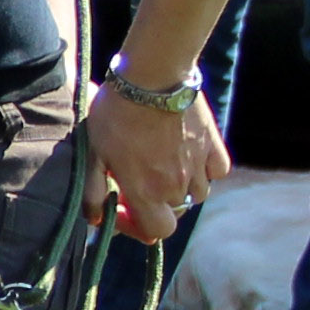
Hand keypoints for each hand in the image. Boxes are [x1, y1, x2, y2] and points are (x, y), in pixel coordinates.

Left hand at [89, 77, 229, 243]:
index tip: (124, 208)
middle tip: (140, 184)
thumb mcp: (93, 154)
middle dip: (158, 205)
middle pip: (176, 212)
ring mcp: (199, 166)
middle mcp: (178, 185)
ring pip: (198, 193)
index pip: (157, 231)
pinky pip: (216, 171)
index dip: (139, 227)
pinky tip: (190, 158)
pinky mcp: (214, 145)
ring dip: (181, 189)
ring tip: (163, 169)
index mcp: (147, 192)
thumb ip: (93, 192)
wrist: (151, 78)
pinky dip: (206, 171)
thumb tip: (97, 219)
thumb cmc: (116, 115)